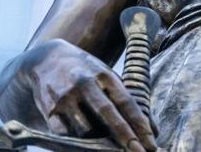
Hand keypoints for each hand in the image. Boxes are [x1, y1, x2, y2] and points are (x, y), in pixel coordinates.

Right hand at [16, 39, 156, 150]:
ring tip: (109, 148)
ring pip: (85, 129)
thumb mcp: (109, 78)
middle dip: (125, 136)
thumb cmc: (87, 72)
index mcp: (105, 75)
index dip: (140, 123)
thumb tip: (154, 129)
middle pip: (108, 114)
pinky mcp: (49, 109)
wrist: (47, 59)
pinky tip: (86, 145)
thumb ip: (129, 100)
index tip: (151, 141)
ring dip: (99, 143)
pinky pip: (65, 135)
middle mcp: (85, 84)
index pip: (126, 101)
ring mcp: (66, 97)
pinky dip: (77, 143)